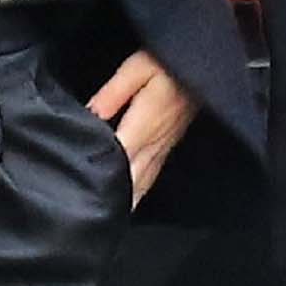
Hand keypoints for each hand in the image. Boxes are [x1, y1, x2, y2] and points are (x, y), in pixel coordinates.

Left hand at [87, 50, 198, 206]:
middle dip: (111, 200)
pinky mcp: (167, 147)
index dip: (99, 179)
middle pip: (129, 182)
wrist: (205, 65)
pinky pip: (150, 177)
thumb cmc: (169, 62)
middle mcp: (153, 144)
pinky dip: (138, 193)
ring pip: (141, 184)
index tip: (80, 194)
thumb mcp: (137, 68)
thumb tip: (89, 114)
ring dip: (125, 202)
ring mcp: (162, 149)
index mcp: (143, 127)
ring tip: (105, 223)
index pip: (118, 161)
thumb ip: (112, 93)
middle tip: (87, 219)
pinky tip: (129, 203)